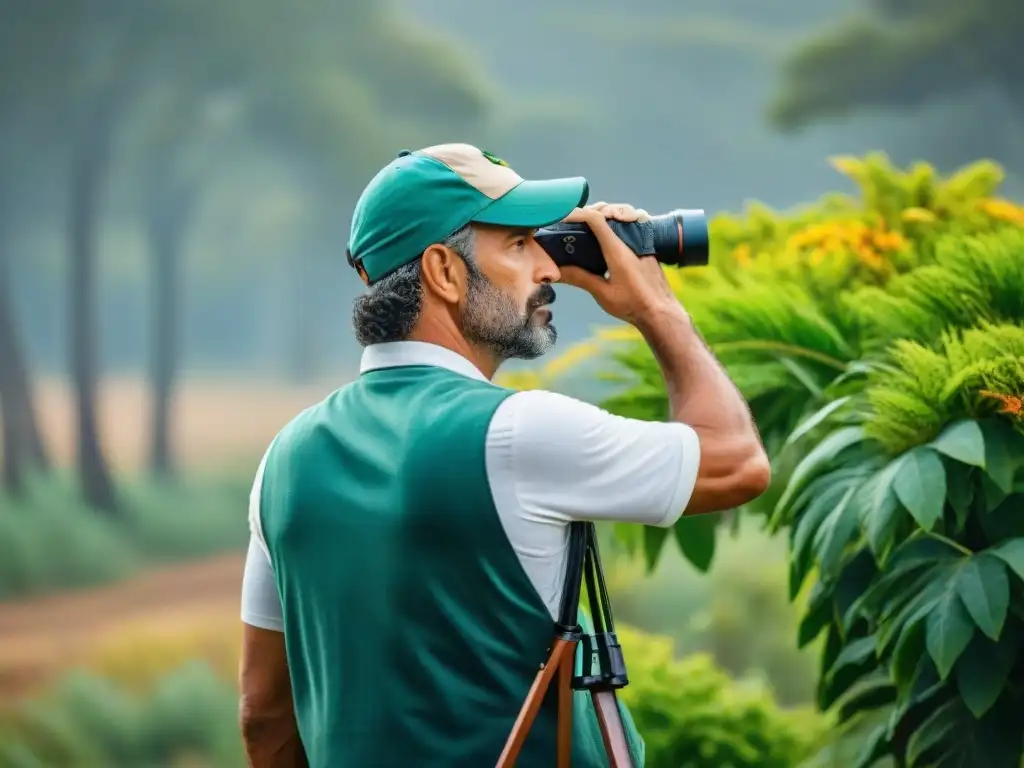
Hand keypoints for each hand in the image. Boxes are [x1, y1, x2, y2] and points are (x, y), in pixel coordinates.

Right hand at [556, 202, 685, 327]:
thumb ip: (580, 278)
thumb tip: (558, 271)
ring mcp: (642, 242)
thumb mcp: (603, 294)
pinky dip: (617, 223)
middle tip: (574, 220)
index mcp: (618, 250)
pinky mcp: (647, 247)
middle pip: (609, 212)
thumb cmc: (634, 305)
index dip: (578, 213)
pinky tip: (609, 233)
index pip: (596, 219)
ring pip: (622, 216)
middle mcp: (631, 240)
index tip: (564, 217)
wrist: (662, 312)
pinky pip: (631, 225)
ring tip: (590, 223)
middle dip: (590, 211)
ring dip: (605, 214)